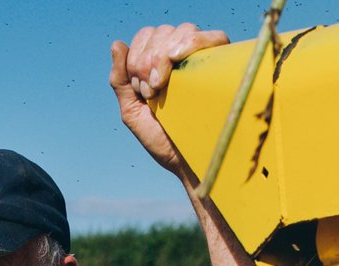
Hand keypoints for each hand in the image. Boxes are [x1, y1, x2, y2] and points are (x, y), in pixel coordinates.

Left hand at [110, 24, 228, 172]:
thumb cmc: (162, 140)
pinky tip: (177, 60)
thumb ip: (120, 80)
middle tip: (152, 92)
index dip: (138, 56)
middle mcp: (182, 56)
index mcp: (160, 63)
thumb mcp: (132, 111)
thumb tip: (116, 43)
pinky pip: (212, 37)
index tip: (142, 89)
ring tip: (163, 88)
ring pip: (183, 31)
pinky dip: (191, 43)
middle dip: (148, 60)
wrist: (187, 160)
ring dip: (165, 56)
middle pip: (162, 31)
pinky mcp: (222, 64)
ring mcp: (203, 59)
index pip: (147, 35)